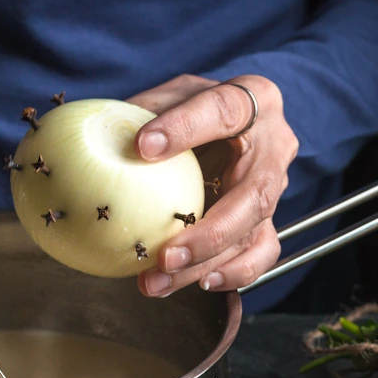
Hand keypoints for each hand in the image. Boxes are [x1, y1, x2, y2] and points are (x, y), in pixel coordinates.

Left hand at [126, 74, 298, 296]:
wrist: (237, 120)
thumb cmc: (199, 105)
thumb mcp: (174, 92)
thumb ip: (147, 109)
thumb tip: (103, 136)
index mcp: (253, 100)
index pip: (222, 111)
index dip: (185, 129)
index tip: (142, 146)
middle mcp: (275, 147)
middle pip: (253, 196)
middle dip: (209, 233)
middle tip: (164, 255)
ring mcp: (274, 188)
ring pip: (253, 235)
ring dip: (208, 265)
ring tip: (160, 280)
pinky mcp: (266, 219)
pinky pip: (259, 254)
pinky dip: (232, 274)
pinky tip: (196, 284)